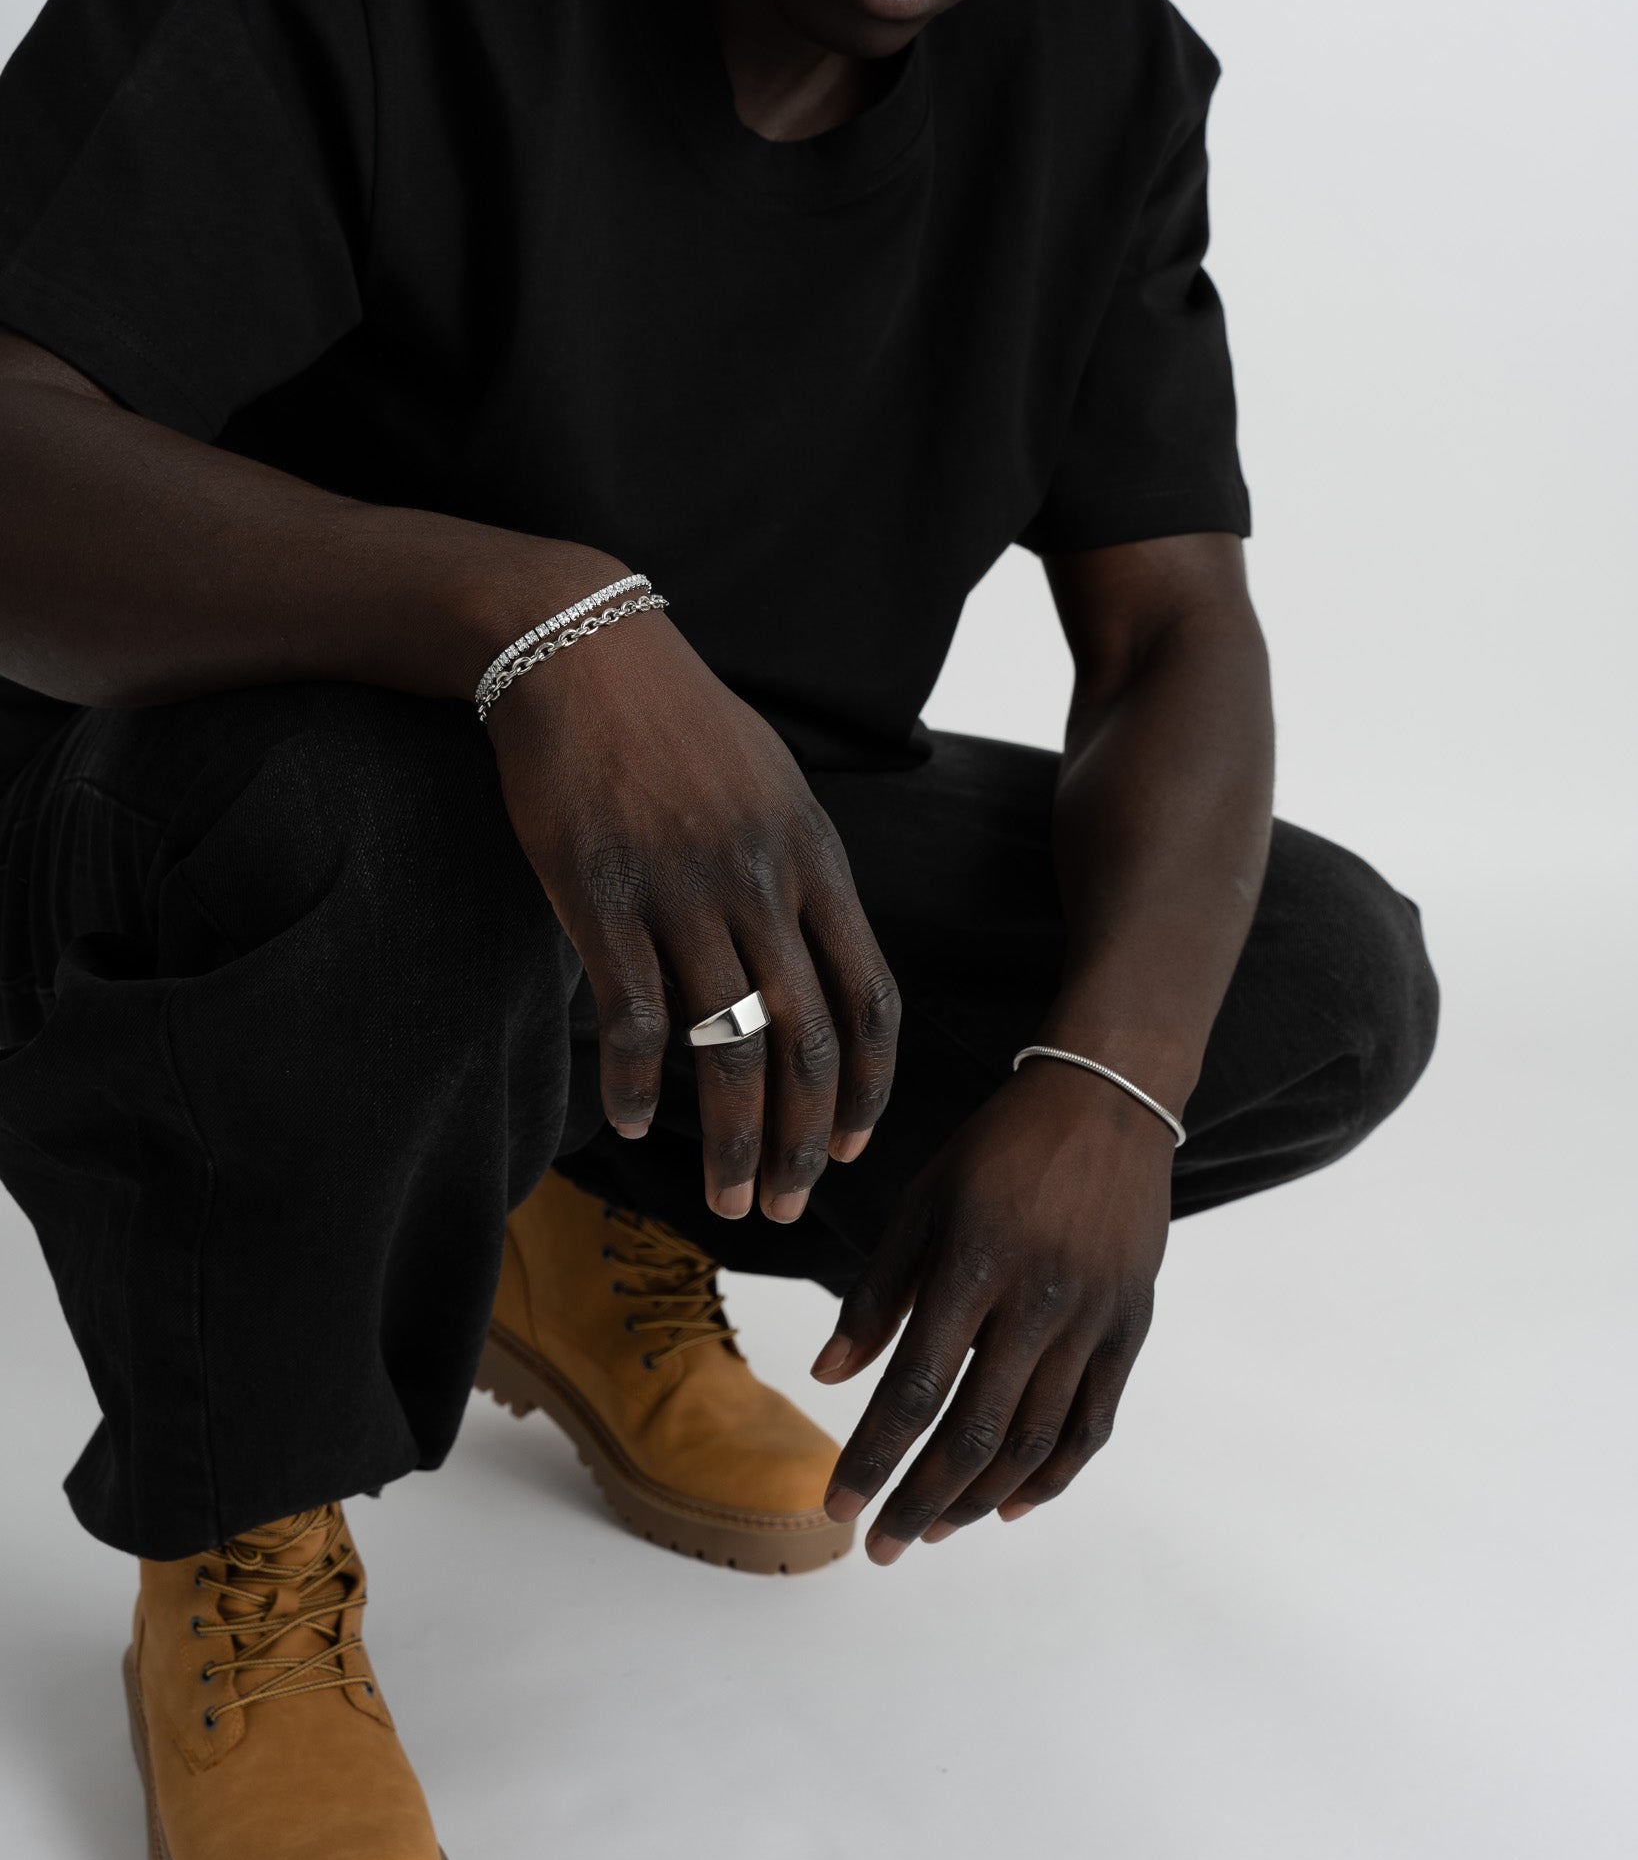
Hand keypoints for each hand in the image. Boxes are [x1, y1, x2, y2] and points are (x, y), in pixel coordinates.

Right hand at [485, 598, 899, 1220]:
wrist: (581, 648)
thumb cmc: (678, 724)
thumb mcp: (772, 787)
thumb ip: (802, 874)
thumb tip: (817, 961)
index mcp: (815, 859)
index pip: (870, 999)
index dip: (870, 1087)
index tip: (858, 1147)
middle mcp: (762, 883)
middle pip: (808, 1043)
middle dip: (808, 1143)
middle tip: (790, 1211)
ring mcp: (683, 890)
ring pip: (729, 1047)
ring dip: (733, 1140)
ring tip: (728, 1199)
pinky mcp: (603, 894)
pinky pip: (636, 1014)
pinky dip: (639, 1084)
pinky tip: (632, 1127)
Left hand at [812, 1057, 1172, 1560]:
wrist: (1107, 1102)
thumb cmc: (998, 1148)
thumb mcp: (922, 1201)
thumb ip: (876, 1293)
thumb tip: (829, 1378)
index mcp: (973, 1264)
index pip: (915, 1387)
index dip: (873, 1457)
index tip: (836, 1505)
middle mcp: (1038, 1301)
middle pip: (974, 1432)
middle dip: (920, 1499)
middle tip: (878, 1547)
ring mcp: (1092, 1319)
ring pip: (1034, 1440)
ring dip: (978, 1498)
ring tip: (933, 1530)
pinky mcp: (1130, 1327)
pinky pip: (1092, 1423)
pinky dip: (1053, 1475)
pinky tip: (1011, 1504)